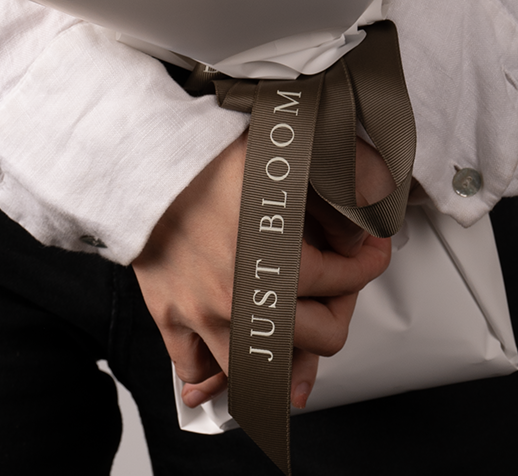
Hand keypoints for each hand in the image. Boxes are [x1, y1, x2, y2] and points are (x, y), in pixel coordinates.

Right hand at [131, 134, 392, 410]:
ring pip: (262, 371)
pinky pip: (198, 370)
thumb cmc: (203, 150)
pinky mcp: (170, 315)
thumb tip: (379, 195)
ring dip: (284, 356)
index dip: (367, 263)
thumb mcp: (285, 144)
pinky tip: (233, 357)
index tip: (370, 250)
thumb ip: (345, 166)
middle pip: (318, 338)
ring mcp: (203, 313)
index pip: (343, 281)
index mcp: (275, 256)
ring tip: (296, 335)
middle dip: (338, 311)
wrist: (138, 154)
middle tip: (336, 288)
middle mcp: (243, 296)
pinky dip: (216, 374)